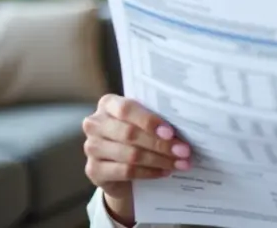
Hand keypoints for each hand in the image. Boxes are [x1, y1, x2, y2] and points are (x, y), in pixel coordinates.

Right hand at [82, 94, 192, 220]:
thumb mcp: (141, 121)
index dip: (149, 121)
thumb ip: (154, 118)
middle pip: (130, 134)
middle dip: (161, 144)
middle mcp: (95, 123)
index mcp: (108, 104)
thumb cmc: (135, 134)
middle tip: (184, 151)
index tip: (171, 132)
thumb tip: (185, 125)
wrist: (116, 164)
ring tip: (179, 163)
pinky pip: (126, 171)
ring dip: (159, 160)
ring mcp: (91, 147)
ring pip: (130, 155)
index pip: (126, 109)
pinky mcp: (94, 170)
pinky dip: (149, 172)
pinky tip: (164, 172)